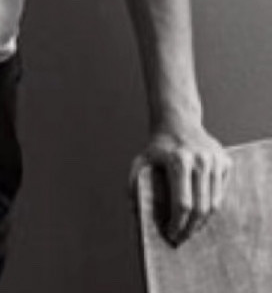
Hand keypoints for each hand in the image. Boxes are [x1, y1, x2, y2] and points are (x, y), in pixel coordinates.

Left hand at [129, 124, 232, 245]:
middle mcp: (200, 160)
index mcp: (178, 160)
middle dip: (191, 228)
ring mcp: (215, 160)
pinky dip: (212, 205)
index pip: (182, 203)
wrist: (177, 119)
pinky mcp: (225, 161)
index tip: (170, 234)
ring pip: (214, 203)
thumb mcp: (141, 160)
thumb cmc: (157, 144)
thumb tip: (134, 212)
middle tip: (182, 238)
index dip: (177, 223)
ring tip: (191, 228)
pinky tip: (200, 211)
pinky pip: (221, 191)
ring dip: (203, 221)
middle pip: (200, 207)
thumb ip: (134, 184)